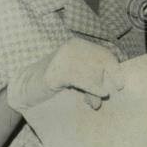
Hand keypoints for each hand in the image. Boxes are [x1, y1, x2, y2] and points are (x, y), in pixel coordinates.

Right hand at [7, 36, 125, 112]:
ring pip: (93, 71)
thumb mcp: (76, 79)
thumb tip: (109, 90)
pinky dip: (91, 88)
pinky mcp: (55, 71)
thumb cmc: (54, 84)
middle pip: (101, 62)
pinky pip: (81, 79)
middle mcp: (72, 47)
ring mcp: (63, 57)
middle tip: (103, 97)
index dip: (115, 69)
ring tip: (93, 102)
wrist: (25, 89)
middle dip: (106, 81)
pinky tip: (93, 98)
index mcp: (78, 45)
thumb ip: (91, 80)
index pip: (104, 53)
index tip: (120, 85)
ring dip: (97, 89)